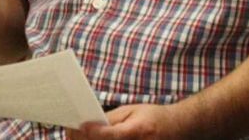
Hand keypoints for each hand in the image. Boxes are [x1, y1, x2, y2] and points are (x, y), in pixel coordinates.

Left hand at [69, 103, 197, 139]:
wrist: (177, 128)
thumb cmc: (153, 117)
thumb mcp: (133, 111)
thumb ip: (112, 119)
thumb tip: (88, 124)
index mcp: (138, 131)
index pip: (111, 135)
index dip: (93, 131)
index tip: (79, 125)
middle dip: (85, 139)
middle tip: (71, 130)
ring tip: (77, 135)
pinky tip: (91, 139)